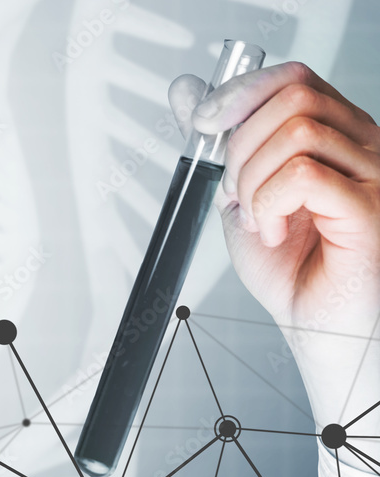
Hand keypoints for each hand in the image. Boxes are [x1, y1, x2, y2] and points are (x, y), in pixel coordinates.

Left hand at [169, 62, 379, 427]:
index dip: (241, 92)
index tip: (205, 122)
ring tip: (259, 221)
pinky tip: (275, 233)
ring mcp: (374, 175)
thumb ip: (221, 145)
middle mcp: (364, 147)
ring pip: (296, 133)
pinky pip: (304, 175)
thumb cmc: (290, 269)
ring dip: (253, 182)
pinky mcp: (370, 209)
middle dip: (241, 148)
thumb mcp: (240, 194)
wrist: (312, 325)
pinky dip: (270, 205)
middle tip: (238, 197)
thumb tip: (187, 92)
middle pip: (293, 96)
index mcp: (338, 137)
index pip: (294, 79)